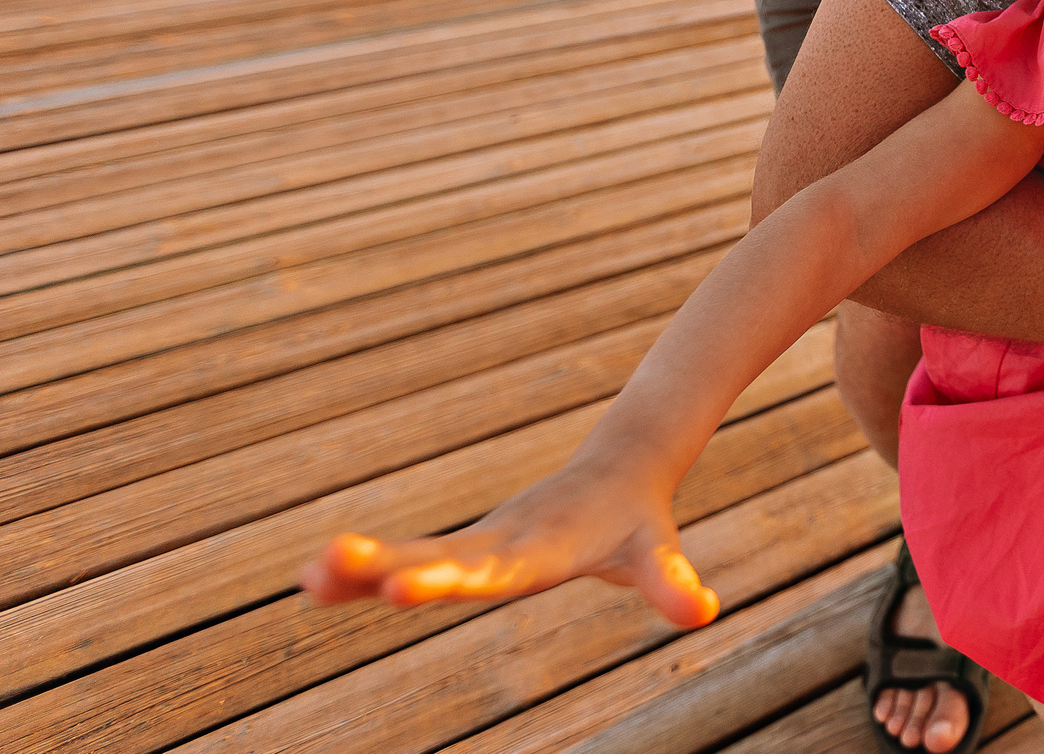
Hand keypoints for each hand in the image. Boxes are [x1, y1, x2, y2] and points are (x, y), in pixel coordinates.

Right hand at [299, 459, 716, 626]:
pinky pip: (413, 559)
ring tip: (306, 577)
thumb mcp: (657, 551)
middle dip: (386, 565)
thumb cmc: (639, 519)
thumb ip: (671, 581)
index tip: (404, 585)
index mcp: (542, 546)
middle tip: (326, 565)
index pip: (493, 569)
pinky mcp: (468, 548)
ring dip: (362, 568)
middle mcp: (501, 541)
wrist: (622, 466)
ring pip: (417, 554)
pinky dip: (366, 571)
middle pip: (440, 556)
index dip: (451, 579)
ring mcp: (479, 542)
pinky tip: (317, 584)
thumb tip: (703, 612)